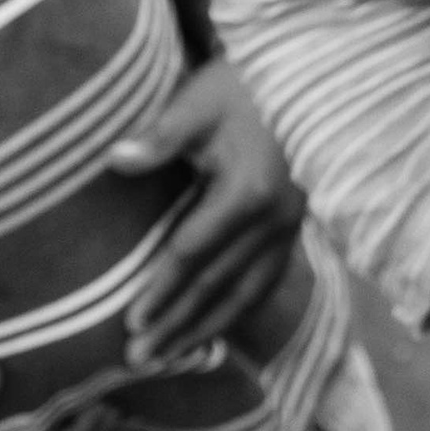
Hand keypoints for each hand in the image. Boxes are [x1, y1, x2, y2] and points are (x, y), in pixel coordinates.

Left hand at [114, 59, 304, 365]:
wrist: (313, 72)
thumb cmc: (250, 83)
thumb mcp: (203, 99)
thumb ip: (161, 135)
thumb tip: (116, 160)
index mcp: (248, 192)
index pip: (193, 254)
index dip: (161, 289)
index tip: (130, 322)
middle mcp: (275, 219)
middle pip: (218, 285)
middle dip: (177, 324)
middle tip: (139, 358)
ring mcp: (292, 225)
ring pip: (247, 292)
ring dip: (207, 327)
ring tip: (172, 355)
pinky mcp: (298, 224)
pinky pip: (268, 278)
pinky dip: (240, 307)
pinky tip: (218, 325)